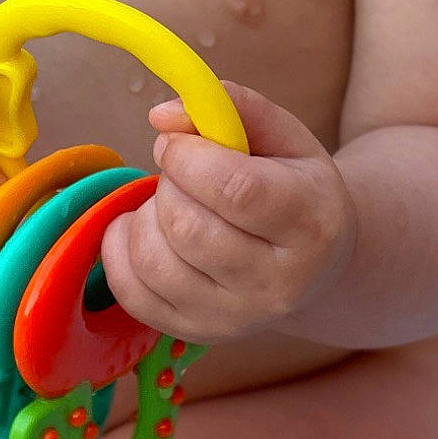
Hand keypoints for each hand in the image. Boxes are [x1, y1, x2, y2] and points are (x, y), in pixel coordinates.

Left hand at [98, 83, 356, 345]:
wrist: (316, 266)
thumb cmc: (295, 188)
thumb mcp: (283, 136)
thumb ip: (230, 105)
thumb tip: (160, 116)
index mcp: (308, 225)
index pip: (235, 191)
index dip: (189, 156)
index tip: (178, 142)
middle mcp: (275, 283)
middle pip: (187, 227)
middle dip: (168, 183)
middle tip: (182, 171)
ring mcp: (234, 318)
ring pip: (154, 261)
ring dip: (145, 216)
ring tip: (171, 201)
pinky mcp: (196, 333)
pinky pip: (131, 293)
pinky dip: (121, 249)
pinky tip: (143, 227)